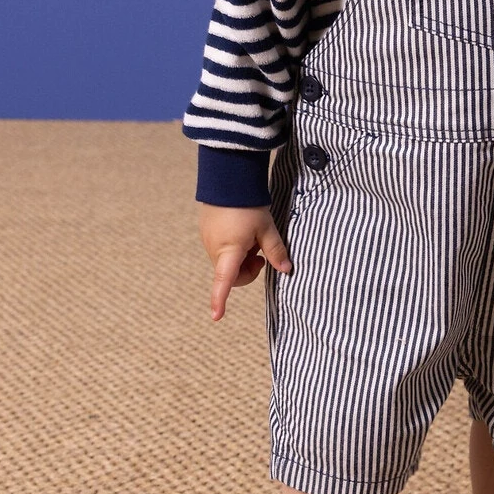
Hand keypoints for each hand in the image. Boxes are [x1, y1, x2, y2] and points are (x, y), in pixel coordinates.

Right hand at [198, 203, 290, 320]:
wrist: (228, 177)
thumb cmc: (248, 204)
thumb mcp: (266, 228)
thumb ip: (276, 251)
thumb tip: (286, 270)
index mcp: (229, 251)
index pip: (223, 281)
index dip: (220, 300)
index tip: (217, 316)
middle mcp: (214, 249)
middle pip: (232, 273)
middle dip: (248, 270)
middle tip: (261, 254)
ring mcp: (208, 240)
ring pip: (228, 261)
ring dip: (241, 257)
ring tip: (252, 236)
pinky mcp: (207, 231)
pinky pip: (221, 248)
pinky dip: (234, 247)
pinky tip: (241, 229)